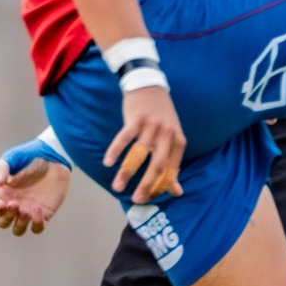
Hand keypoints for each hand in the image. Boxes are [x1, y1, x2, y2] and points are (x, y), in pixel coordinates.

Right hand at [0, 154, 72, 235]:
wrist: (53, 156)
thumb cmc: (29, 156)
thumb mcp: (12, 158)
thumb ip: (1, 169)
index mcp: (2, 193)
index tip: (1, 203)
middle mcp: (13, 204)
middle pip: (3, 223)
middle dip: (6, 218)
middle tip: (14, 204)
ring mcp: (28, 210)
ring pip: (18, 230)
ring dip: (20, 225)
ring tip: (25, 211)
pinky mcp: (44, 213)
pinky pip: (37, 228)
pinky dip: (36, 223)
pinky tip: (38, 209)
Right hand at [104, 85, 184, 202]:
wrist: (149, 85)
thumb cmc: (161, 117)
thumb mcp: (172, 138)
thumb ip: (173, 164)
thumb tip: (177, 192)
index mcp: (178, 141)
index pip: (171, 169)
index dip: (161, 186)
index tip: (149, 199)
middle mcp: (166, 134)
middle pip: (157, 164)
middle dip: (147, 184)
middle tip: (137, 199)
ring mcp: (151, 125)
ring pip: (138, 154)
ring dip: (127, 172)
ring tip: (117, 187)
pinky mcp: (136, 118)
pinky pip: (124, 138)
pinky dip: (115, 151)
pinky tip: (108, 163)